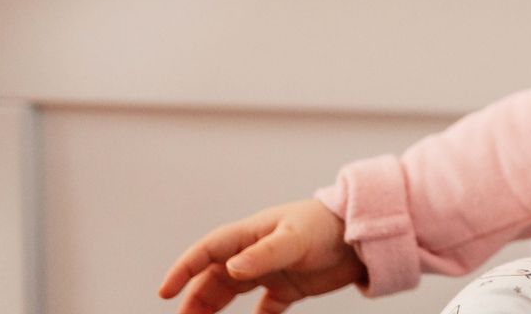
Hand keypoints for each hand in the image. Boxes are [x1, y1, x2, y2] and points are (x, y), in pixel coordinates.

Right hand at [156, 198, 363, 313]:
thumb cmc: (328, 226)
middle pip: (213, 277)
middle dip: (194, 298)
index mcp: (250, 235)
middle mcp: (255, 253)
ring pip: (231, 292)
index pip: (207, 251)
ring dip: (213, 309)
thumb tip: (232, 270)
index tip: (165, 292)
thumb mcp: (296, 238)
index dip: (184, 269)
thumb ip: (265, 254)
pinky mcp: (289, 287)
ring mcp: (270, 270)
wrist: (366, 234)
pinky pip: (264, 308)